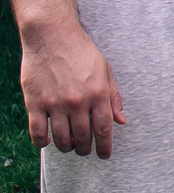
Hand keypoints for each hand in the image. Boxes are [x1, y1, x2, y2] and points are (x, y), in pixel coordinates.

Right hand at [20, 21, 122, 157]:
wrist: (52, 37)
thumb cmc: (81, 53)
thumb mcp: (105, 71)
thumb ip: (113, 97)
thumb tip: (120, 121)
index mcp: (98, 94)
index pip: (103, 130)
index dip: (105, 147)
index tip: (105, 155)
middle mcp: (78, 102)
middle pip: (83, 138)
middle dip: (86, 149)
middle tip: (86, 150)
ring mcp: (55, 104)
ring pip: (61, 139)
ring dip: (67, 147)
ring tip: (70, 146)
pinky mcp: (35, 104)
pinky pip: (38, 132)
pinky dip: (42, 142)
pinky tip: (47, 142)